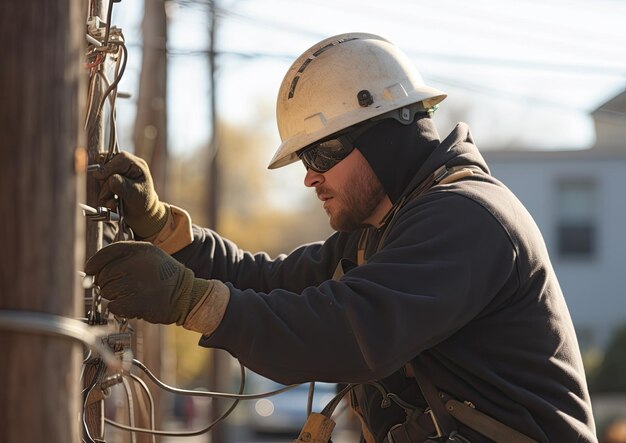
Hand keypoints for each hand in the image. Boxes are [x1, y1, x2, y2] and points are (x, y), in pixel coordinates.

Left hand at [84, 241, 209, 324]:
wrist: (186, 294)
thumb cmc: (164, 276)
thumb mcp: (148, 257)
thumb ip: (123, 259)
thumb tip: (93, 271)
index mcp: (140, 249)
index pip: (106, 253)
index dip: (94, 263)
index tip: (89, 270)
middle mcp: (138, 263)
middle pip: (103, 275)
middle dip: (106, 283)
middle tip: (119, 287)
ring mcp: (138, 282)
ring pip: (107, 291)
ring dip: (114, 296)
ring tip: (131, 294)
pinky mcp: (138, 301)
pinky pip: (114, 306)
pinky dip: (119, 308)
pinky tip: (132, 303)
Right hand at [94, 152, 167, 237]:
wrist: (140, 213)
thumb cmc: (141, 202)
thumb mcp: (134, 194)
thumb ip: (122, 186)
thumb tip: (110, 179)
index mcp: (136, 165)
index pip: (120, 158)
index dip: (108, 167)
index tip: (99, 177)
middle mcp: (126, 165)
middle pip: (108, 166)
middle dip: (106, 183)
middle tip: (109, 196)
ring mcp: (117, 171)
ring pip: (102, 175)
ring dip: (104, 190)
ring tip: (114, 202)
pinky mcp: (110, 178)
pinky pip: (100, 182)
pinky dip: (103, 193)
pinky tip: (111, 202)